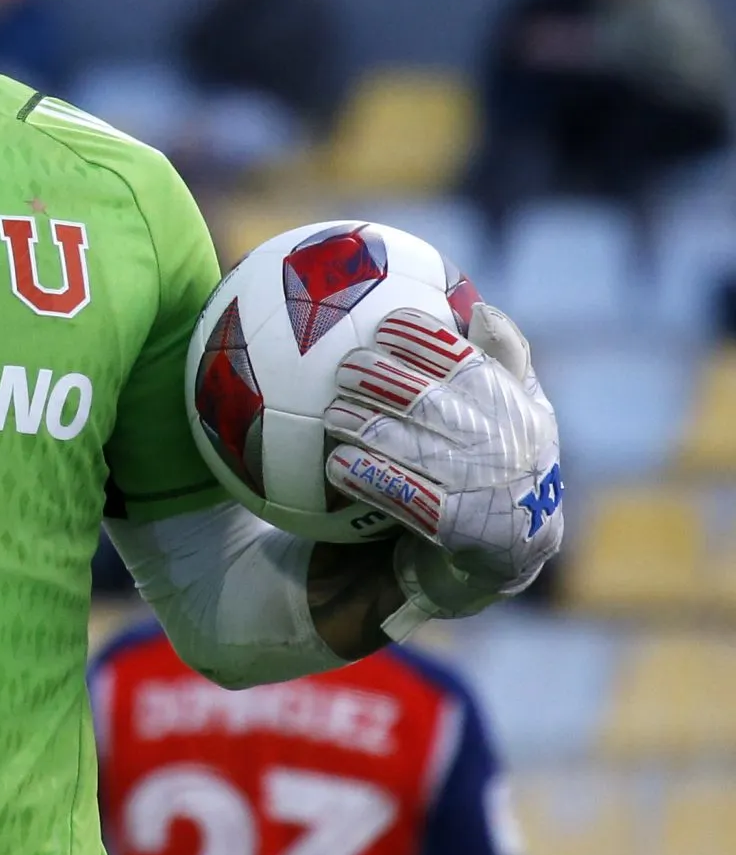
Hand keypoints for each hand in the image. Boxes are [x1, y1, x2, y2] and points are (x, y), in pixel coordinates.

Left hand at [324, 304, 561, 604]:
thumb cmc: (509, 458)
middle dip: (383, 380)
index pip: (467, 363)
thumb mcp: (523, 409)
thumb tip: (479, 307)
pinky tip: (336, 463)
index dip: (425, 340)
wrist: (515, 547)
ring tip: (331, 414)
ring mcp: (476, 485)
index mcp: (512, 406)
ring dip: (365, 427)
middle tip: (345, 367)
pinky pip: (402, 496)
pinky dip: (367, 478)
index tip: (386, 325)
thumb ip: (505, 360)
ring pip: (410, 447)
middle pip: (430, 402)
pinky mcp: (452, 524)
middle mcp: (497, 443)